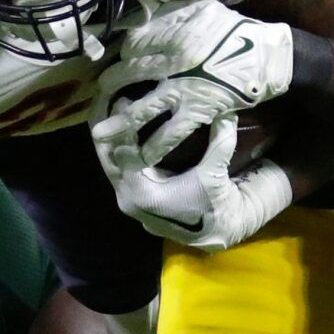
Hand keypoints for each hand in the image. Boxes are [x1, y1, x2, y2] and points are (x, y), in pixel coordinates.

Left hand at [94, 0, 294, 167]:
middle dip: (111, 87)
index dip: (123, 55)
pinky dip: (154, 145)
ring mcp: (184, 88)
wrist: (268, 57)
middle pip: (130, 75)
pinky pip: (172, 132)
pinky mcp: (198, 110)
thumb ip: (173, 15)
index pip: (134, 45)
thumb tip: (145, 19)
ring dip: (120, 123)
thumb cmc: (237, 31)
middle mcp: (172, 61)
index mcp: (173, 33)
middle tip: (100, 96)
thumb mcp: (203, 10)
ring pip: (144, 108)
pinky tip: (140, 156)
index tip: (120, 62)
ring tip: (101, 134)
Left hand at [103, 119, 291, 250]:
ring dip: (112, 140)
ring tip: (114, 112)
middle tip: (115, 102)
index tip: (126, 101)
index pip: (123, 152)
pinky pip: (115, 170)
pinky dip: (117, 152)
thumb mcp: (216, 172)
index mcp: (144, 192)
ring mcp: (126, 199)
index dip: (125, 126)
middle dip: (111, 129)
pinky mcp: (129, 198)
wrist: (213, 231)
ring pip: (108, 163)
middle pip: (107, 157)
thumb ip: (220, 141)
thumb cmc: (213, 203)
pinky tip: (121, 132)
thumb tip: (226, 109)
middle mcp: (128, 198)